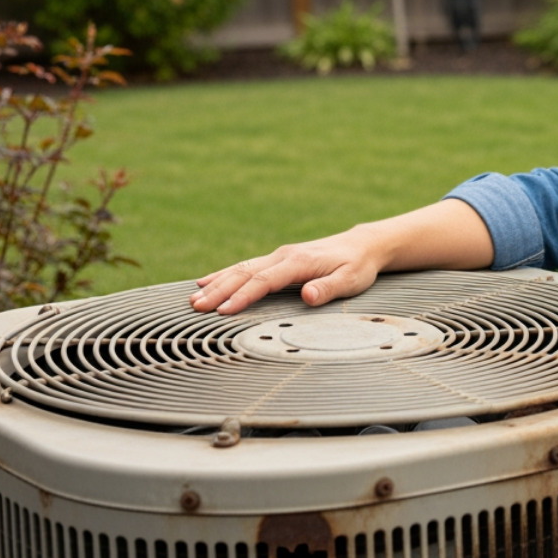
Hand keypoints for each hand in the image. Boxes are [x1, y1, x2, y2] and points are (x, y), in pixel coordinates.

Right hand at [189, 224, 381, 314]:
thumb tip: (308, 296)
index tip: (223, 311)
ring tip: (194, 298)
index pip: (264, 281)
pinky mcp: (278, 259)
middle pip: (245, 273)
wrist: (362, 245)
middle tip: (197, 308)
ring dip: (217, 283)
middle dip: (219, 291)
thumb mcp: (351, 280)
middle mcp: (284, 256)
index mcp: (299, 262)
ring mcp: (279, 256)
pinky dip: (225, 274)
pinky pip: (246, 266)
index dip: (242, 296)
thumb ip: (328, 288)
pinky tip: (207, 282)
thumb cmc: (358, 266)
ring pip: (241, 268)